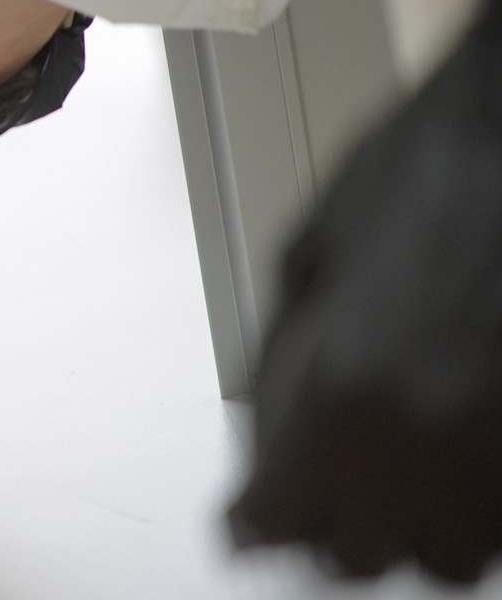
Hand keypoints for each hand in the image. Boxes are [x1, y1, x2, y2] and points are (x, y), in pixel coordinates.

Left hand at [229, 0, 501, 583]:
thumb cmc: (424, 169)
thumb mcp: (307, 259)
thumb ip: (281, 357)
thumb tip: (267, 429)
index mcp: (334, 400)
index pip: (268, 523)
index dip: (256, 515)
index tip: (250, 514)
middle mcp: (419, 450)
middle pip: (353, 556)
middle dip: (333, 520)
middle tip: (328, 477)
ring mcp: (494, 461)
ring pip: (445, 560)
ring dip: (420, 523)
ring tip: (409, 464)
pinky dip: (481, 501)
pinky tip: (464, 443)